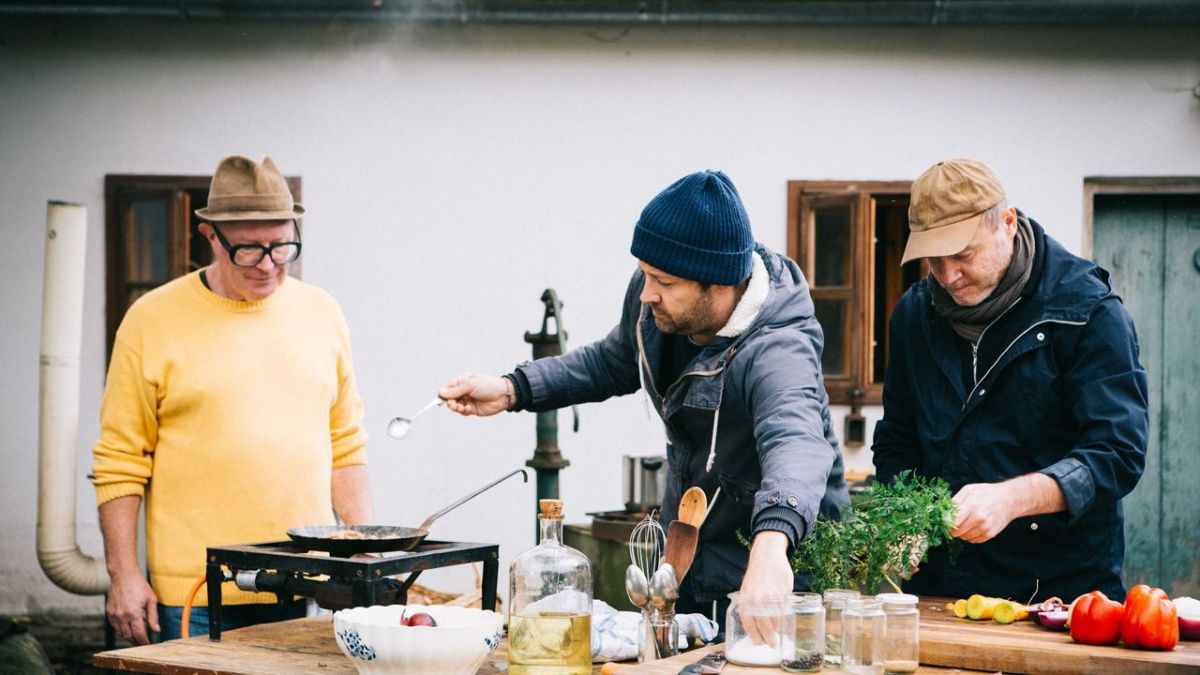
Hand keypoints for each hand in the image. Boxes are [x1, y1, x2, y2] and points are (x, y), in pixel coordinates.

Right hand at [106, 571, 159, 644]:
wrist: (123, 576)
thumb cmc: (138, 585)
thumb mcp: (151, 599)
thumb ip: (153, 616)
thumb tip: (156, 629)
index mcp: (133, 613)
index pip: (139, 634)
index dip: (144, 641)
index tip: (148, 644)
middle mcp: (122, 616)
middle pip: (128, 636)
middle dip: (136, 642)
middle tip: (142, 643)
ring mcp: (114, 615)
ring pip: (120, 633)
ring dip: (128, 637)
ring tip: (136, 637)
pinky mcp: (109, 612)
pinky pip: (114, 627)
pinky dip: (121, 630)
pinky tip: (127, 629)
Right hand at [438, 373, 511, 416]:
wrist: (503, 395)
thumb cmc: (488, 385)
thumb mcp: (470, 385)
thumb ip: (455, 390)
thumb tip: (440, 393)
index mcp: (462, 381)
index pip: (447, 387)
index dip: (442, 393)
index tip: (439, 399)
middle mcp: (463, 391)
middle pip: (449, 398)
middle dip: (449, 402)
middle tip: (452, 404)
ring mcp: (467, 400)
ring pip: (455, 406)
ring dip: (456, 407)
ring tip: (460, 407)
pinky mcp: (472, 409)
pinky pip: (463, 411)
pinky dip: (463, 411)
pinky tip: (469, 409)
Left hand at [738, 531, 791, 645]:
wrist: (767, 555)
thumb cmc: (757, 573)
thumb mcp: (747, 589)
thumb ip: (750, 604)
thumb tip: (756, 622)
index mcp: (745, 598)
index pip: (747, 622)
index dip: (753, 634)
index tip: (758, 642)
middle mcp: (756, 599)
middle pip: (762, 625)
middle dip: (767, 637)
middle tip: (771, 644)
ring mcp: (769, 597)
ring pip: (774, 618)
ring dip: (776, 629)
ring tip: (777, 634)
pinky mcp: (781, 593)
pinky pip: (782, 610)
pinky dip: (783, 618)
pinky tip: (783, 622)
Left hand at [950, 482, 1015, 543]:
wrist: (1010, 500)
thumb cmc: (987, 493)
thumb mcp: (969, 489)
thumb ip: (956, 500)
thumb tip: (944, 510)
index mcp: (972, 506)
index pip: (953, 521)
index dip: (947, 523)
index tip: (946, 521)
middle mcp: (979, 518)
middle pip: (957, 532)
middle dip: (953, 529)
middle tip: (954, 523)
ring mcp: (985, 527)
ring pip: (965, 537)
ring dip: (962, 533)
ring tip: (966, 523)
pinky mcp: (990, 534)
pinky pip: (974, 540)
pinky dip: (971, 536)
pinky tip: (973, 527)